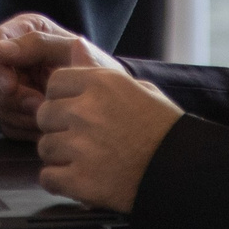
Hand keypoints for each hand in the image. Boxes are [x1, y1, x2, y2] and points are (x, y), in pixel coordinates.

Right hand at [0, 13, 118, 139]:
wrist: (113, 105)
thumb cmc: (98, 70)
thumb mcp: (74, 51)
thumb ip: (37, 45)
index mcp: (24, 33)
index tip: (12, 86)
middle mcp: (12, 58)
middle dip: (7, 97)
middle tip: (37, 106)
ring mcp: (11, 87)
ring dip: (19, 115)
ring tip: (49, 116)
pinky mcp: (15, 112)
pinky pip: (4, 124)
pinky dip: (24, 129)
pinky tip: (47, 127)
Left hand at [33, 64, 183, 211]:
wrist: (184, 172)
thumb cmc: (165, 131)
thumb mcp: (139, 89)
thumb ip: (100, 70)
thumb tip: (75, 46)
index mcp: (100, 83)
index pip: (55, 82)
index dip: (62, 98)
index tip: (75, 111)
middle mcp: (86, 110)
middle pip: (44, 115)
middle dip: (58, 127)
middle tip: (80, 139)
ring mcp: (80, 146)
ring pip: (44, 147)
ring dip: (59, 156)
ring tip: (84, 161)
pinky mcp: (80, 180)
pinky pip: (48, 177)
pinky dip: (60, 182)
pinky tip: (79, 181)